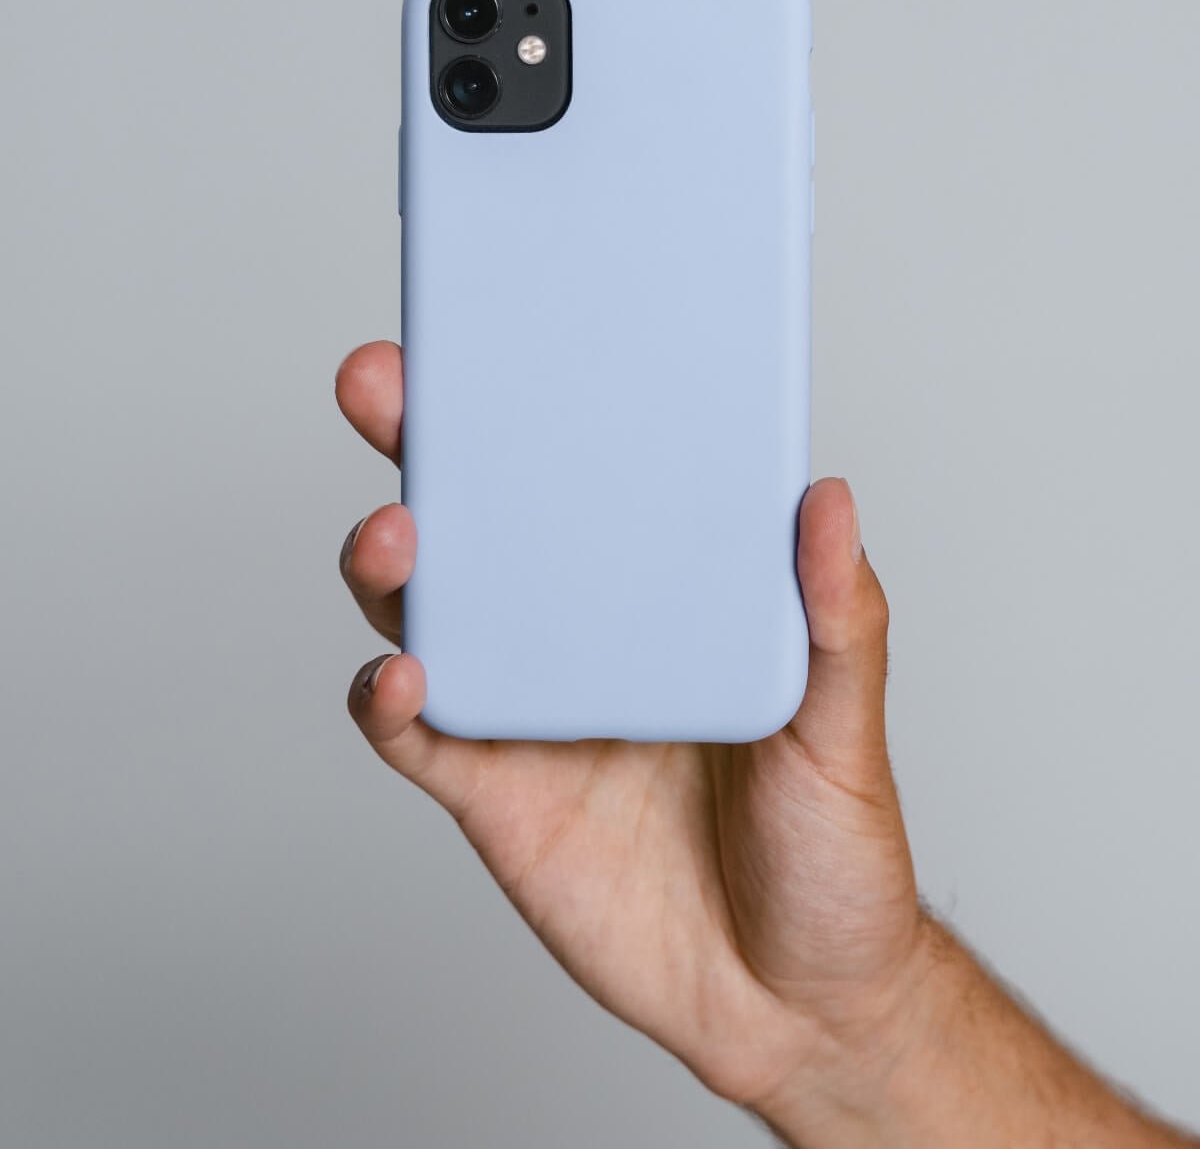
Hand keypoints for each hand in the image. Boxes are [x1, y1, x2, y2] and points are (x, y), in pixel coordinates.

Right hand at [335, 340, 923, 1118]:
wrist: (797, 1007)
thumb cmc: (833, 854)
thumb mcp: (848, 726)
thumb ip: (836, 619)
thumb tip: (828, 495)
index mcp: (665, 592)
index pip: (589, 474)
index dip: (537, 401)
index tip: (501, 327)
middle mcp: (584, 633)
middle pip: (485, 517)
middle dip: (424, 442)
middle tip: (386, 384)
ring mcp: (530, 707)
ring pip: (431, 608)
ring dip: (395, 559)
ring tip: (402, 533)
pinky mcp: (490, 792)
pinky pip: (417, 731)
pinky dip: (390, 695)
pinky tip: (402, 673)